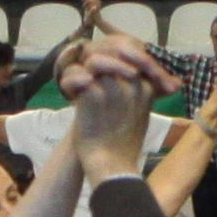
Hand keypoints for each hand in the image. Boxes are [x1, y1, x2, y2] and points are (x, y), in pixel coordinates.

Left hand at [62, 38, 169, 176]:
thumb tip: (132, 78)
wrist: (113, 167)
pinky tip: (69, 93)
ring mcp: (115, 86)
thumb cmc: (124, 146)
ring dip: (81, 69)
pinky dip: (70, 81)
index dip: (113, 53)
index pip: (132, 52)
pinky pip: (78, 74)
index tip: (99, 64)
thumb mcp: (140, 116)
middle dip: (96, 54)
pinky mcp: (95, 93)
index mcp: (146, 87)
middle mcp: (133, 82)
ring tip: (77, 83)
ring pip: (94, 59)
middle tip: (84, 65)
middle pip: (113, 49)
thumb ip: (138, 94)